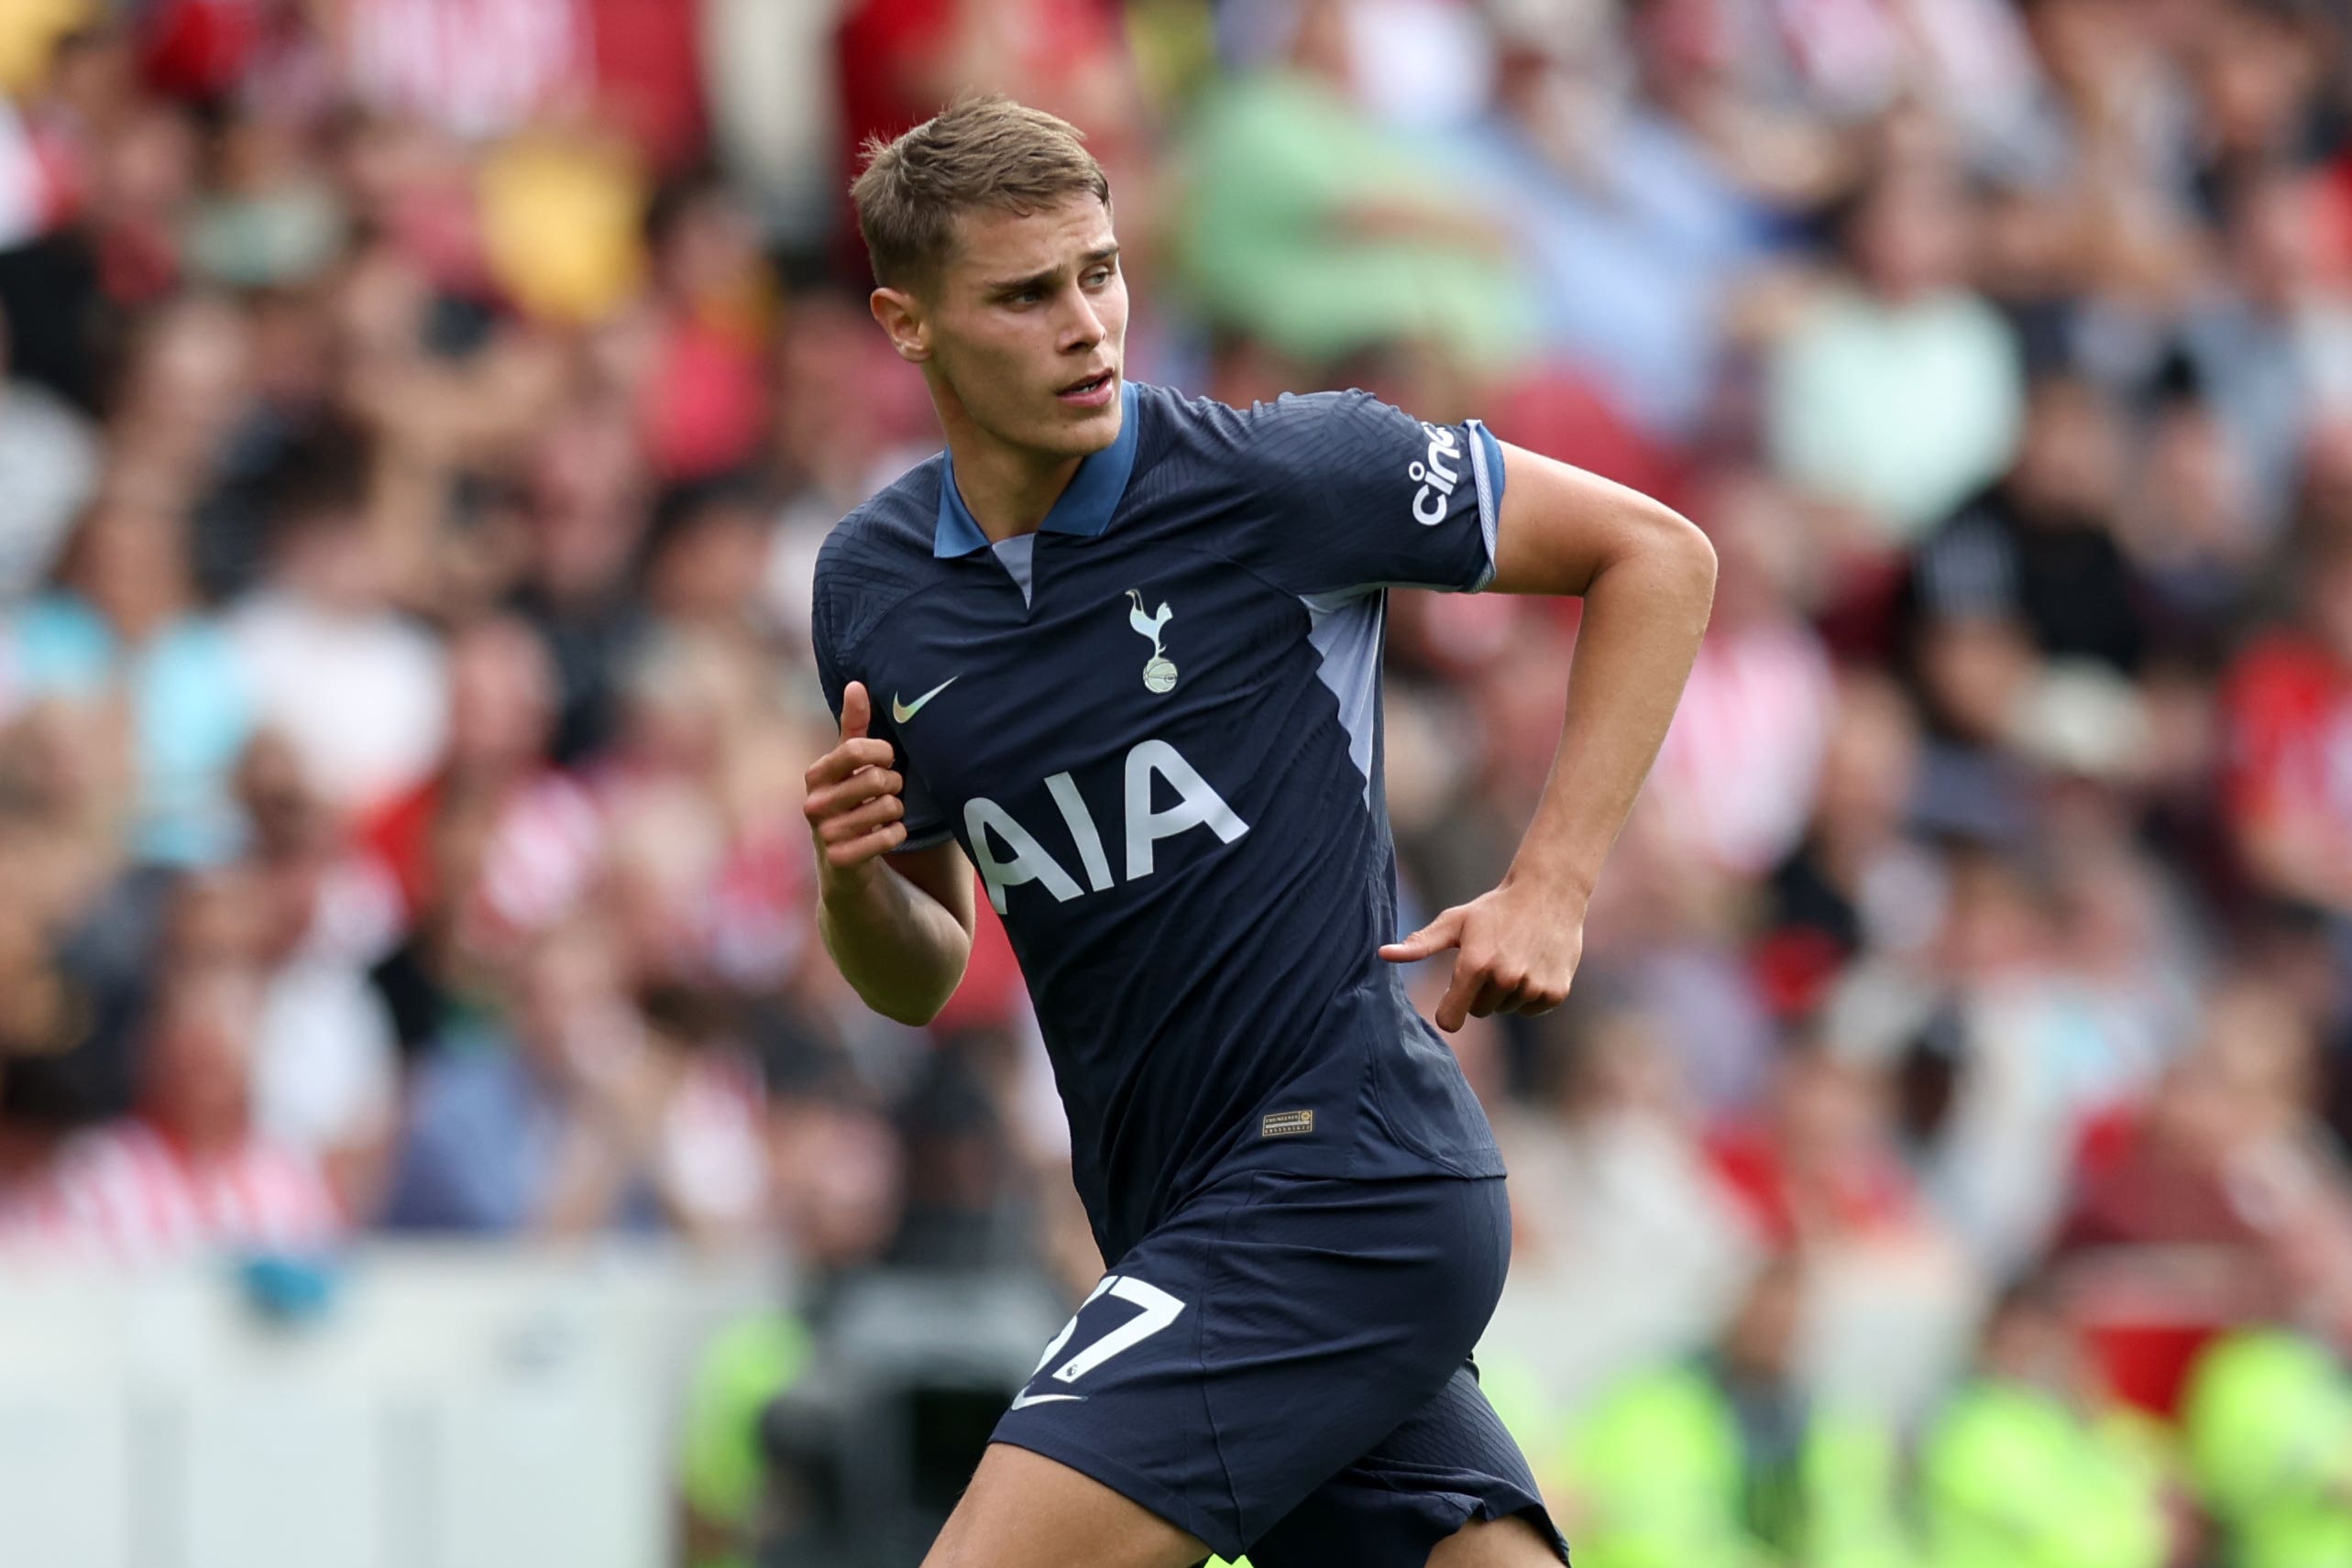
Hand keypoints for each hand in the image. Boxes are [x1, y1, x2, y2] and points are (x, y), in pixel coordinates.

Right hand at [802, 682, 906, 874]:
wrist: (841, 861)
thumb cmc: (849, 801)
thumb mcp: (848, 765)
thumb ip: (854, 726)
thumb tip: (856, 685)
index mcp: (815, 775)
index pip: (855, 750)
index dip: (882, 752)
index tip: (887, 758)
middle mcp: (814, 803)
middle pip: (876, 779)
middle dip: (894, 783)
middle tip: (890, 789)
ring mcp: (825, 834)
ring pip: (887, 808)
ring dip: (897, 809)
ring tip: (886, 812)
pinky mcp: (841, 860)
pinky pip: (888, 837)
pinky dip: (897, 833)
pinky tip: (887, 834)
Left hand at [1379, 879, 1584, 1032]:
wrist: (1549, 893)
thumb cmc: (1493, 909)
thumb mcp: (1454, 922)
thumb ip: (1420, 944)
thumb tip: (1382, 953)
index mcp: (1475, 965)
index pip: (1450, 1019)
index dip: (1449, 1010)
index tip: (1453, 997)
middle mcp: (1505, 979)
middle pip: (1478, 1012)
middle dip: (1479, 993)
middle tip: (1491, 960)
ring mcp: (1533, 987)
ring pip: (1506, 1009)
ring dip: (1506, 992)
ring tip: (1515, 958)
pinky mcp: (1556, 993)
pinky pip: (1531, 1009)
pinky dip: (1530, 994)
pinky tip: (1533, 964)